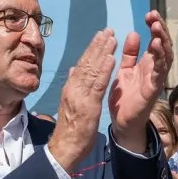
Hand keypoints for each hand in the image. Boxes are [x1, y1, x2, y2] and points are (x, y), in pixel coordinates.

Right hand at [49, 30, 118, 171]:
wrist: (65, 148)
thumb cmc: (70, 129)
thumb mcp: (70, 104)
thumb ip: (73, 86)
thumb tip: (73, 69)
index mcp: (71, 88)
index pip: (82, 64)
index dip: (91, 49)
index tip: (100, 36)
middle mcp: (74, 88)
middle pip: (87, 63)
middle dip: (98, 45)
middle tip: (108, 30)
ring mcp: (80, 96)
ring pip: (92, 70)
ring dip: (103, 52)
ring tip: (112, 38)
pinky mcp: (88, 105)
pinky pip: (98, 85)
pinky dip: (105, 70)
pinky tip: (112, 59)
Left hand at [108, 11, 173, 152]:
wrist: (122, 121)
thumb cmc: (124, 97)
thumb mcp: (124, 70)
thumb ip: (129, 54)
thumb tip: (132, 33)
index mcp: (148, 64)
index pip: (156, 40)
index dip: (155, 27)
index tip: (149, 14)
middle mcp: (155, 70)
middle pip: (164, 45)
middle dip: (161, 29)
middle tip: (154, 16)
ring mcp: (156, 79)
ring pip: (166, 56)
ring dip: (163, 41)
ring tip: (157, 27)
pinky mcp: (153, 89)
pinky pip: (160, 72)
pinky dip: (159, 58)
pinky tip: (156, 46)